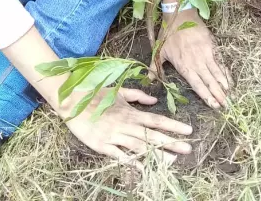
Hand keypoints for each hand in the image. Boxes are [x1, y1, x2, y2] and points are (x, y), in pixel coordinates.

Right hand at [62, 86, 192, 167]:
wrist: (72, 100)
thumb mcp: (118, 92)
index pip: (156, 120)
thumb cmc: (95, 94)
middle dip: (171, 142)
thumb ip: (137, 96)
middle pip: (152, 135)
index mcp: (130, 112)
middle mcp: (125, 124)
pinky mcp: (103, 145)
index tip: (188, 130)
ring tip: (172, 161)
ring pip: (139, 147)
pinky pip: (120, 155)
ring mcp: (114, 136)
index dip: (173, 126)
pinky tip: (142, 169)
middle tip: (188, 149)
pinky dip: (131, 162)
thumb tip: (154, 100)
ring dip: (156, 154)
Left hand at [158, 9, 230, 108]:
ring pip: (216, 73)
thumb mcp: (159, 50)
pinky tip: (229, 80)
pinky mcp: (212, 46)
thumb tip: (148, 80)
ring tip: (229, 96)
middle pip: (209, 81)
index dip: (206, 96)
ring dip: (223, 85)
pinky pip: (220, 62)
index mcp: (184, 65)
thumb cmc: (168, 33)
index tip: (213, 106)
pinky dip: (225, 72)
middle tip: (226, 106)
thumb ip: (155, 66)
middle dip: (218, 95)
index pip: (197, 85)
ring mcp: (206, 54)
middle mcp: (196, 62)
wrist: (180, 13)